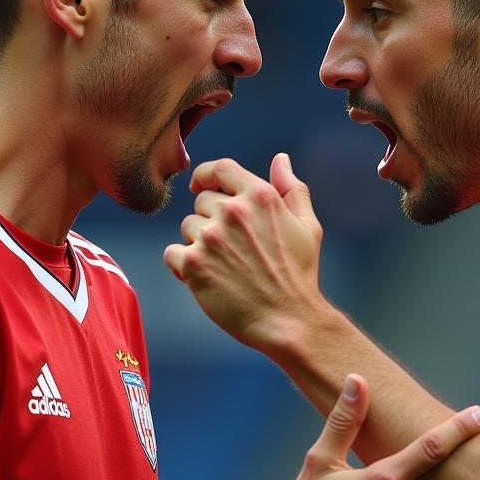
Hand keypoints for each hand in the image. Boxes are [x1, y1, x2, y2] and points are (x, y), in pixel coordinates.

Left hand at [163, 153, 322, 349]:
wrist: (288, 320)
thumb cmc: (299, 275)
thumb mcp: (307, 226)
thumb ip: (292, 189)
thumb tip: (281, 159)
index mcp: (260, 196)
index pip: (219, 168)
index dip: (206, 176)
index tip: (202, 187)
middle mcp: (233, 211)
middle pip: (201, 201)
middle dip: (210, 220)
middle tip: (230, 248)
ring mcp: (211, 237)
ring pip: (187, 227)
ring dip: (198, 243)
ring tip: (223, 265)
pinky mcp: (193, 265)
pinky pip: (172, 253)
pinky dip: (182, 265)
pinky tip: (204, 278)